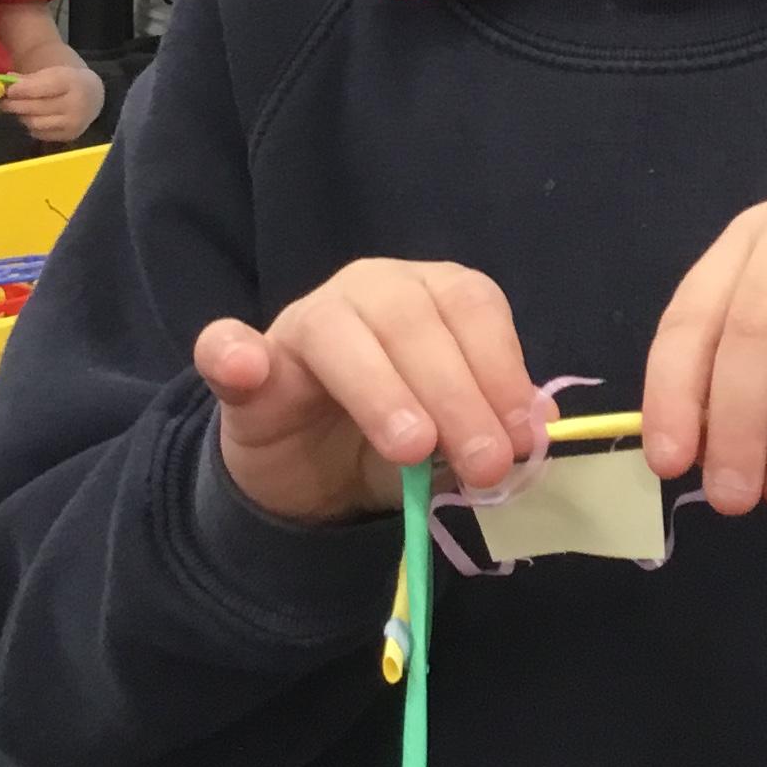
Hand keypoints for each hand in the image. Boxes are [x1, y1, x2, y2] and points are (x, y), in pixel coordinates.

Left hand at [0, 61, 103, 144]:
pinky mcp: (69, 136)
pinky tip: (32, 117)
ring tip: (16, 109)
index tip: (8, 90)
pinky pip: (40, 133)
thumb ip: (29, 79)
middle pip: (36, 107)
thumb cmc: (68, 82)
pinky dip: (31, 126)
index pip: (43, 88)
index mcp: (73, 82)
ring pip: (35, 122)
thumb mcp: (53, 73)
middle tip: (1, 102)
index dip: (22, 90)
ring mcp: (74, 123)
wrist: (93, 96)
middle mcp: (77, 104)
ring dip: (22, 116)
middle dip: (15, 104)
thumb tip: (6, 83)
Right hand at [194, 260, 541, 524]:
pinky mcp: (245, 366)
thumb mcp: (454, 438)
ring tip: (412, 447)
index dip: (502, 369)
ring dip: (381, 389)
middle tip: (484, 463)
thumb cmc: (396, 438)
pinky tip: (246, 369)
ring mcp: (303, 322)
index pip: (473, 307)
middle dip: (458, 394)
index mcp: (431, 294)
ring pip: (340, 333)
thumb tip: (540, 429)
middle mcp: (371, 290)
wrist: (311, 476)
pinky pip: (227, 347)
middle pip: (414, 321)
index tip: (523, 435)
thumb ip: (493, 425)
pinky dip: (231, 352)